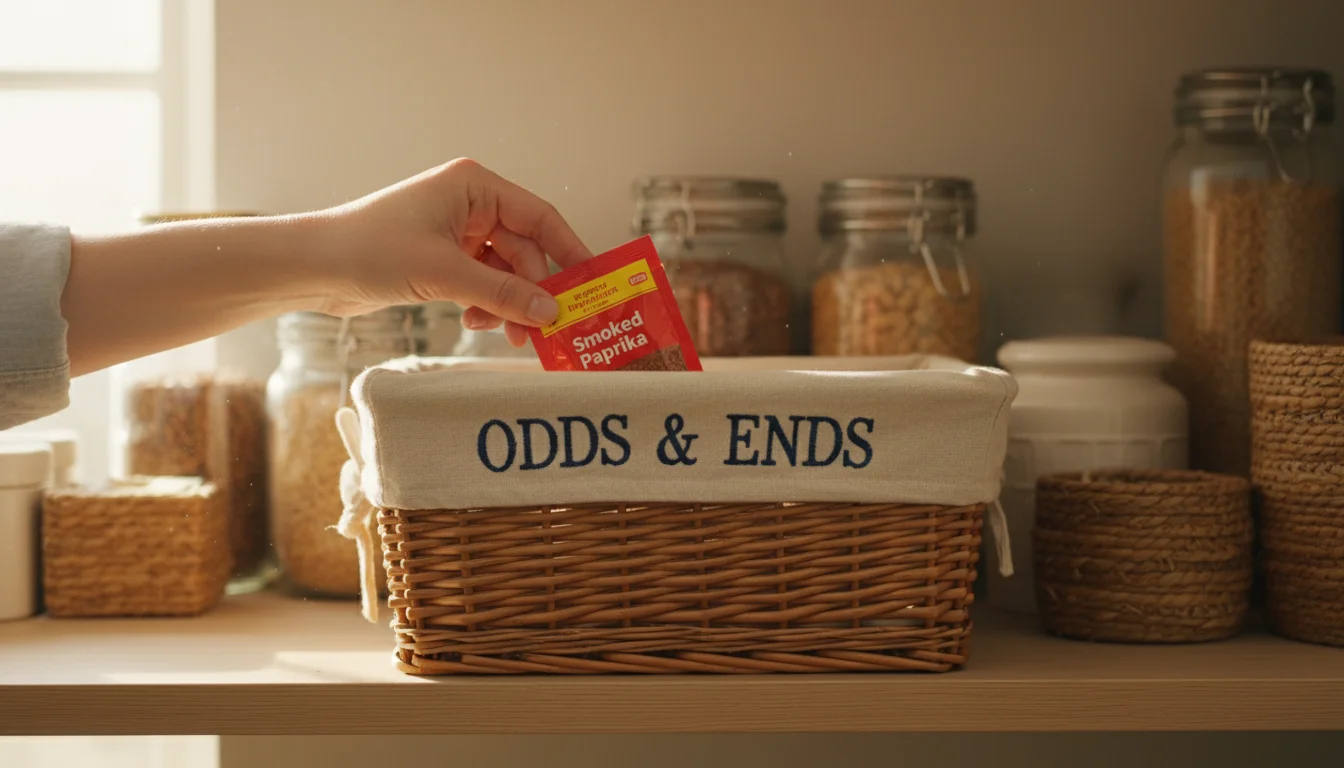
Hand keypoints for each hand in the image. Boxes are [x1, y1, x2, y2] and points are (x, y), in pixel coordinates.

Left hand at [319, 158, 591, 344]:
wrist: (313, 268)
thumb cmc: (370, 250)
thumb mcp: (445, 275)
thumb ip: (504, 294)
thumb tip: (552, 312)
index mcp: (474, 186)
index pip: (540, 217)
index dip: (570, 251)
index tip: (593, 283)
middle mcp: (469, 204)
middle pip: (525, 251)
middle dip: (532, 292)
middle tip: (547, 329)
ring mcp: (455, 232)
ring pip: (505, 272)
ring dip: (507, 304)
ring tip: (504, 332)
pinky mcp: (442, 259)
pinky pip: (483, 283)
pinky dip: (486, 305)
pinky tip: (474, 323)